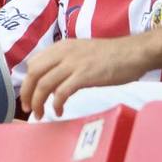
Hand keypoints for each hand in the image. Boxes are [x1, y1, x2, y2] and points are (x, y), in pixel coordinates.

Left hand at [21, 36, 151, 120]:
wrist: (134, 52)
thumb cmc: (112, 55)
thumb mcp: (82, 52)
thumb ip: (66, 63)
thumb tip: (53, 81)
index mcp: (62, 47)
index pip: (34, 63)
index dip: (28, 81)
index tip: (29, 95)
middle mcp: (64, 53)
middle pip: (34, 74)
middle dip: (27, 93)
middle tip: (29, 109)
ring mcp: (74, 63)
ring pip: (44, 84)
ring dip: (39, 102)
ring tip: (41, 114)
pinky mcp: (85, 76)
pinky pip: (61, 92)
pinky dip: (56, 104)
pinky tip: (59, 111)